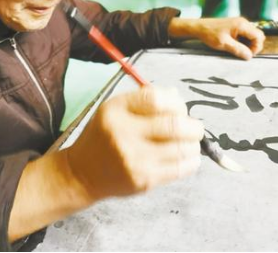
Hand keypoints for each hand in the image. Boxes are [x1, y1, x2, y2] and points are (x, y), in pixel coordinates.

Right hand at [65, 86, 203, 200]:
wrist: (82, 173)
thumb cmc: (104, 136)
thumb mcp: (115, 109)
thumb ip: (144, 99)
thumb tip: (177, 97)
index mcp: (115, 110)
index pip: (155, 99)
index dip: (176, 102)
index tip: (180, 108)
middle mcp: (123, 132)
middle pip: (174, 124)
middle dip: (194, 126)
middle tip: (196, 128)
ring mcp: (134, 159)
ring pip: (181, 148)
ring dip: (193, 144)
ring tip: (190, 143)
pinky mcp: (143, 180)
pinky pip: (179, 169)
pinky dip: (191, 161)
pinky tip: (187, 158)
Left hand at [168, 17, 264, 59]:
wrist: (199, 27)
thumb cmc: (210, 34)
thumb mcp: (224, 44)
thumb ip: (238, 49)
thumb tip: (249, 56)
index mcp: (242, 25)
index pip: (259, 36)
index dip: (256, 47)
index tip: (247, 54)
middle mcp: (243, 23)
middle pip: (258, 35)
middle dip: (254, 46)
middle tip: (243, 53)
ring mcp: (240, 24)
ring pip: (252, 36)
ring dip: (248, 44)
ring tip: (237, 50)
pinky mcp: (236, 27)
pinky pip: (245, 35)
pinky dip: (243, 42)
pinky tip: (235, 46)